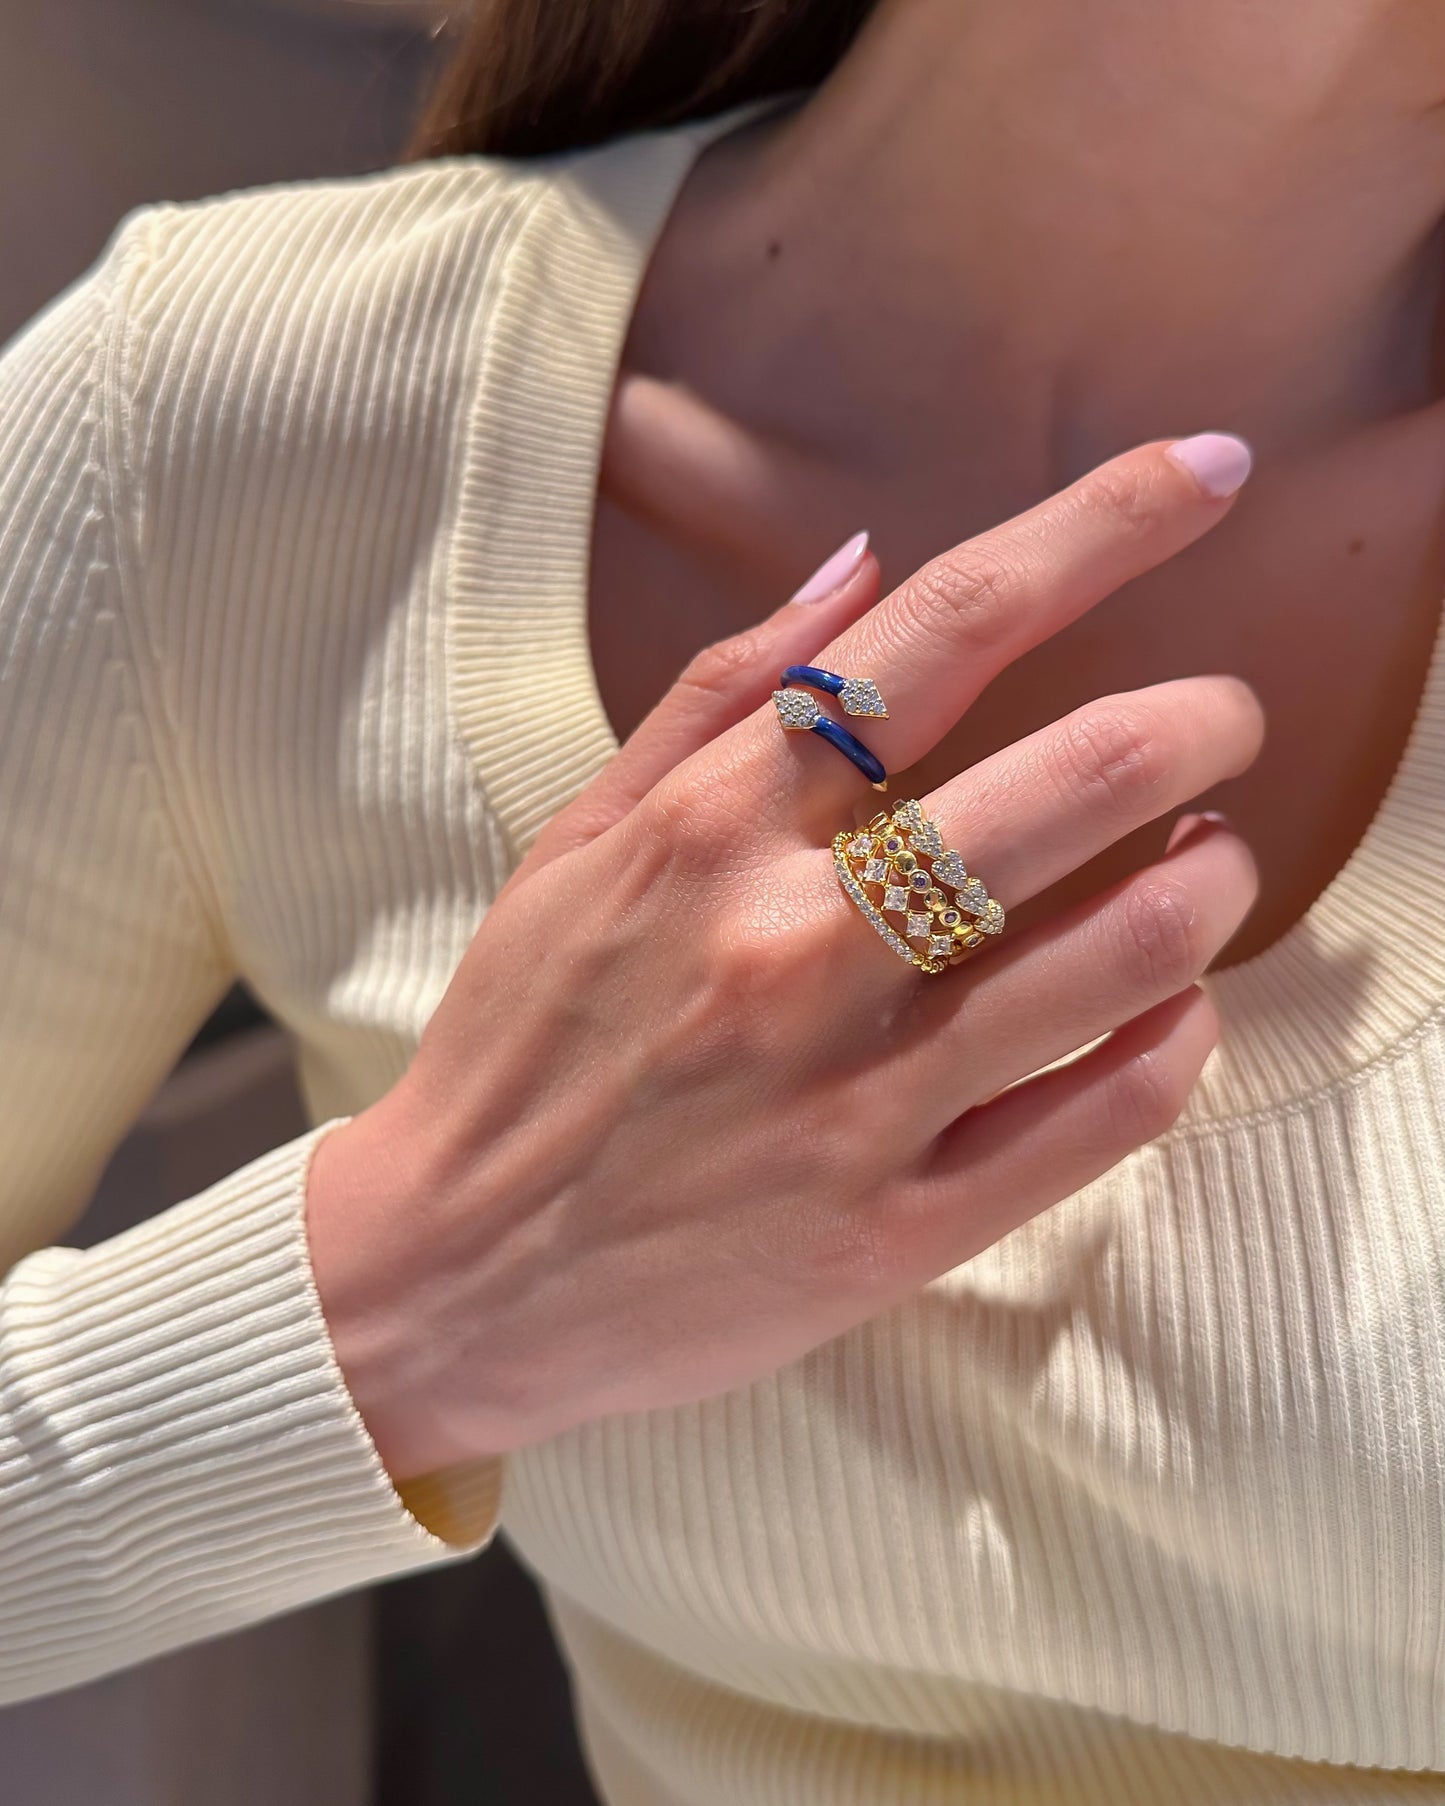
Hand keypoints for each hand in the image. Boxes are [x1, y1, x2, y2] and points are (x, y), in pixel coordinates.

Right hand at [307, 437, 1262, 1480]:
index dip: (1098, 528)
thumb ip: (717, 696)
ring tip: (1210, 860)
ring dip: (1209, 884)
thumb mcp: (580, 842)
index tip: (1209, 470)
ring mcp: (853, 1099)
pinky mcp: (894, 1230)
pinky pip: (1099, 1122)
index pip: (938, 635)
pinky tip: (1180, 1008)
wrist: (454, 1274)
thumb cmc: (523, 1040)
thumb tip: (864, 561)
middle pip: (1070, 782)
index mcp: (712, 829)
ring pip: (1120, 957)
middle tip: (1222, 719)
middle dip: (1197, 721)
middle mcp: (794, 946)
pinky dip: (1176, 1044)